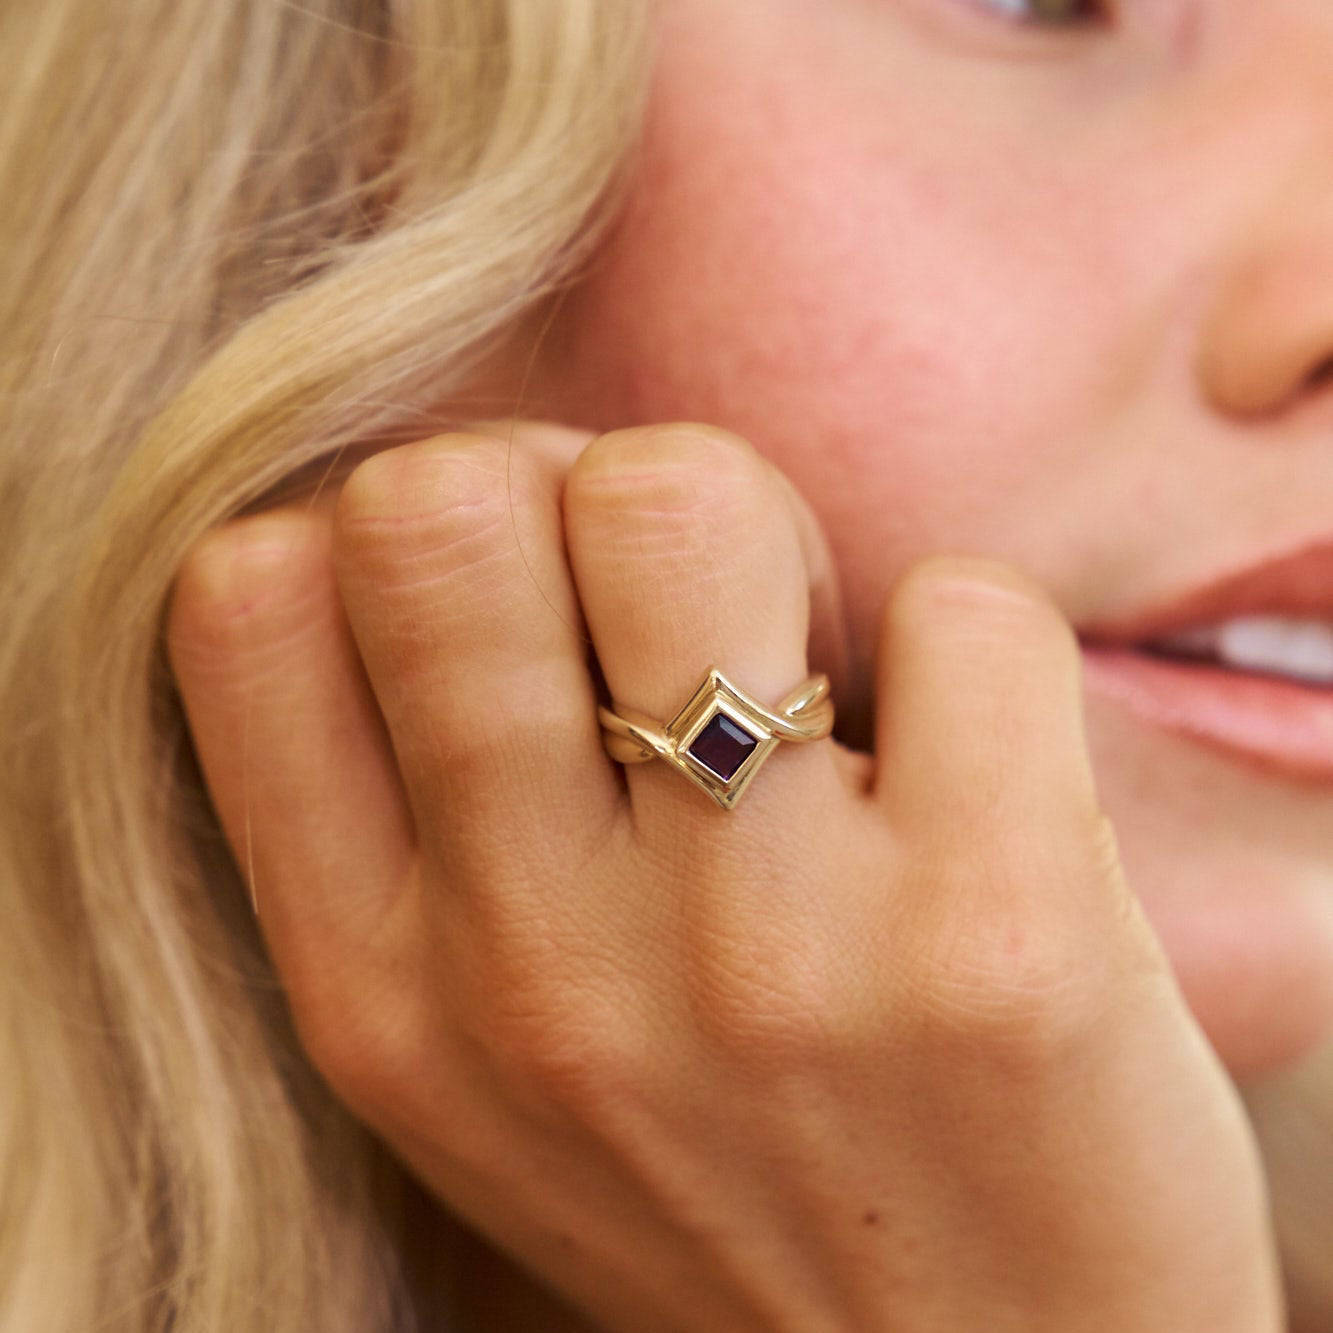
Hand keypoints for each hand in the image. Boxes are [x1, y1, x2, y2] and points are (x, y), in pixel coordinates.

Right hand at [167, 422, 1282, 1332]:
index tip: (519, 602)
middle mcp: (532, 966)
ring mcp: (759, 955)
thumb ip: (438, 818)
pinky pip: (963, 609)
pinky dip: (972, 645)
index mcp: (382, 987)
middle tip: (686, 605)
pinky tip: (978, 770)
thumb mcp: (501, 1056)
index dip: (384, 531)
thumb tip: (494, 507)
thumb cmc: (746, 1185)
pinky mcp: (994, 942)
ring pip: (677, 499)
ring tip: (820, 673)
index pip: (249, 597)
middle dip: (573, 494)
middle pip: (445, 502)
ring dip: (764, 529)